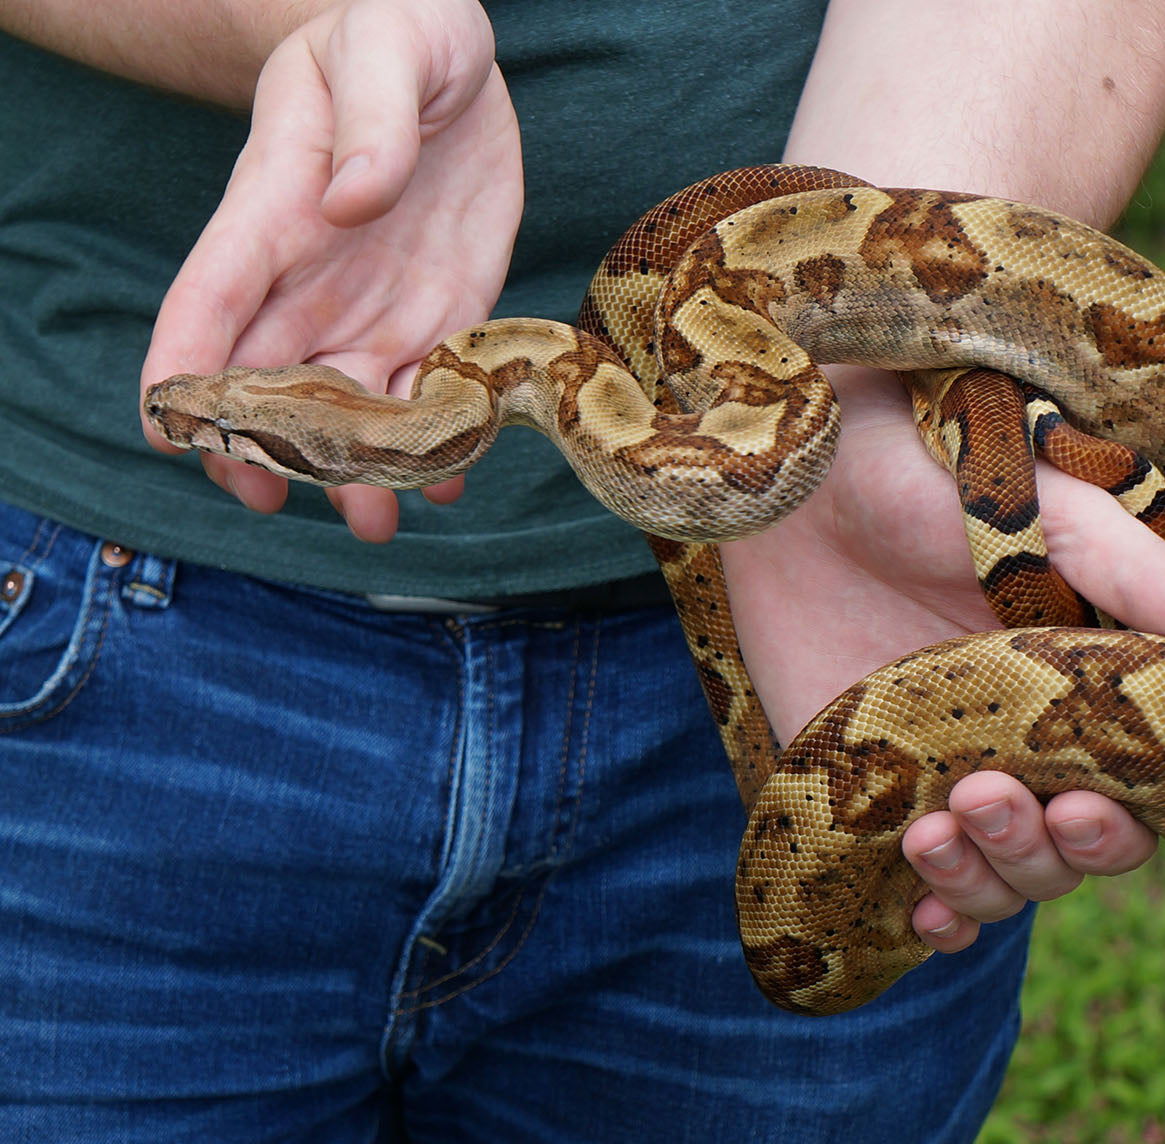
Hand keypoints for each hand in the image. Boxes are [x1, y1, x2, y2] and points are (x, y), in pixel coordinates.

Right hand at [139, 0, 521, 542]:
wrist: (448, 57)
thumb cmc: (393, 31)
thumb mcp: (386, 51)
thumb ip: (371, 123)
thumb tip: (352, 201)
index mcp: (274, 212)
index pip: (209, 297)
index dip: (181, 365)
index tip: (167, 430)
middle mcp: (311, 279)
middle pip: (266, 379)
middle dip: (262, 445)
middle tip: (274, 498)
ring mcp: (372, 307)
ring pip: (346, 409)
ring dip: (354, 472)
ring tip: (376, 525)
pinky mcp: (438, 319)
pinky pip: (425, 397)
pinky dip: (435, 447)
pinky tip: (449, 486)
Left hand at [719, 366, 1164, 950]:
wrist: (804, 477)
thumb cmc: (935, 475)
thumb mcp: (1045, 513)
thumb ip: (1137, 575)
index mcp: (1086, 691)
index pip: (1136, 798)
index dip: (1120, 825)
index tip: (1085, 805)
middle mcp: (1027, 748)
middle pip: (1068, 854)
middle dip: (1038, 850)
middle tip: (985, 794)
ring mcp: (948, 776)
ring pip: (1000, 880)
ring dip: (980, 880)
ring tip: (931, 829)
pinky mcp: (871, 792)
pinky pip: (917, 887)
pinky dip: (934, 915)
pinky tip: (921, 912)